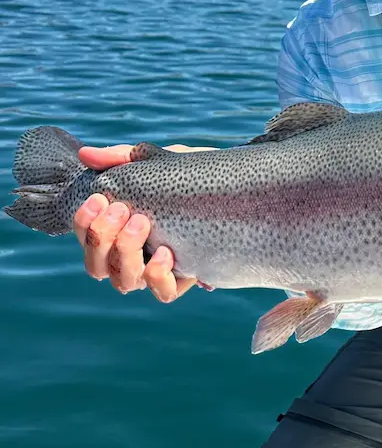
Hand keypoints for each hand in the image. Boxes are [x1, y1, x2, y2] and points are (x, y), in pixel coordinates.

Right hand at [72, 143, 213, 302]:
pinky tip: (166, 252)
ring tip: (142, 222)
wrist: (231, 182)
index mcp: (118, 231)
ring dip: (125, 254)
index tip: (99, 198)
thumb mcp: (156, 160)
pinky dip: (158, 276)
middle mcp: (132, 256)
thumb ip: (121, 158)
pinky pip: (164, 292)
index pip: (86, 241)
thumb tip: (86, 154)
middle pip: (97, 267)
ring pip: (125, 282)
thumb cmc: (187, 173)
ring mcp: (157, 269)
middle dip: (101, 238)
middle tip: (122, 208)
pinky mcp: (186, 276)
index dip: (84, 224)